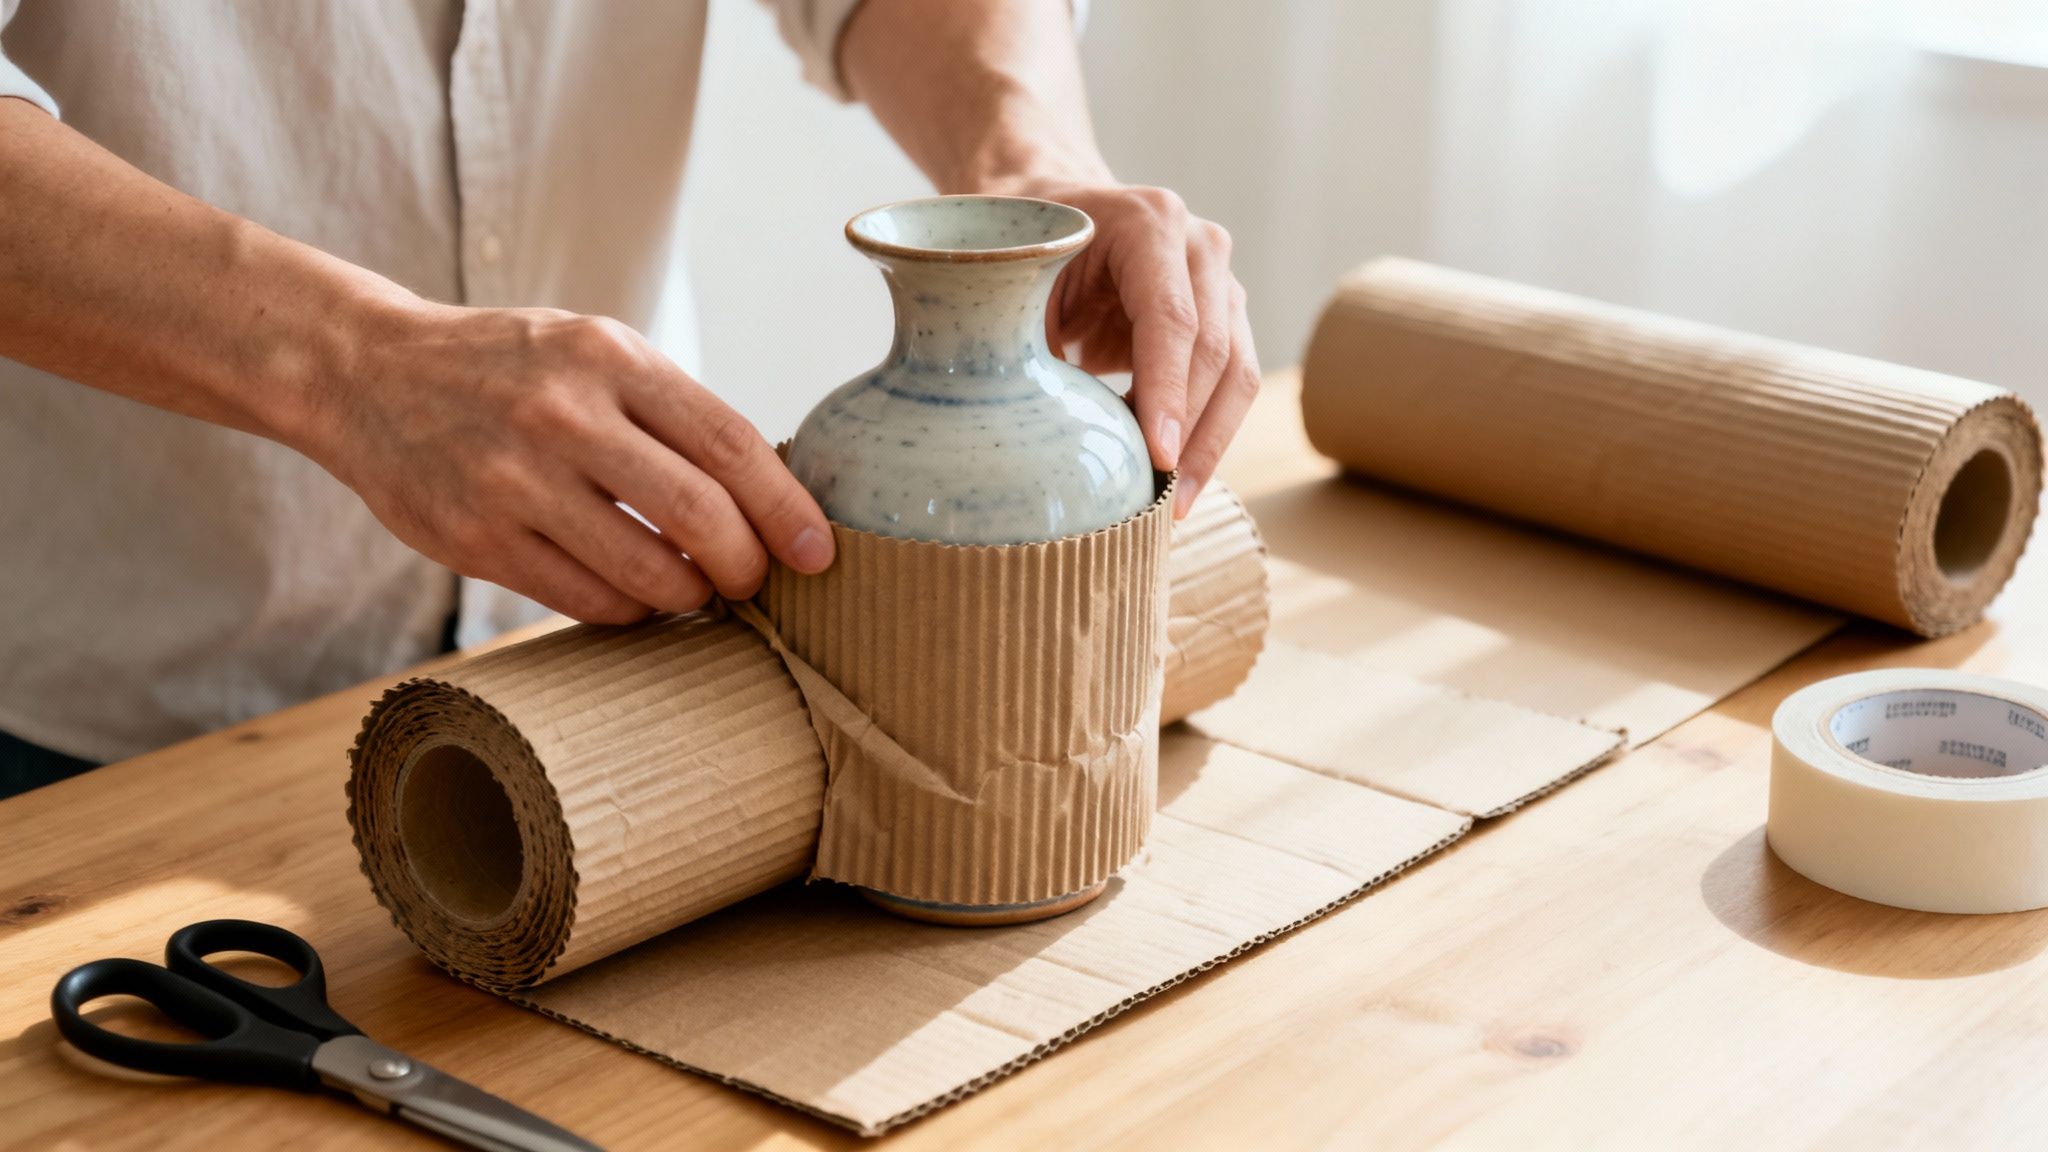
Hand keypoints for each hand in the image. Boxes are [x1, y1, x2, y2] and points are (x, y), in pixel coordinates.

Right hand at [302, 301, 835, 624]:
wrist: (367, 373)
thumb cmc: (509, 369)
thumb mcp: (593, 351)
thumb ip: (671, 412)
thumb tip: (770, 497)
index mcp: (609, 358)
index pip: (729, 442)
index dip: (785, 508)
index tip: (818, 552)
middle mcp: (564, 416)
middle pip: (698, 516)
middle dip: (745, 565)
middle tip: (753, 580)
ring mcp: (515, 481)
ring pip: (646, 573)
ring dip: (688, 595)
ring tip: (691, 586)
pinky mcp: (477, 539)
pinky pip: (586, 601)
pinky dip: (628, 610)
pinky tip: (631, 594)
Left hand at [1005, 179, 1259, 517]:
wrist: (1051, 212)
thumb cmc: (1024, 247)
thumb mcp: (1010, 284)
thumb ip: (1025, 342)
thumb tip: (1037, 429)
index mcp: (1148, 223)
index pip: (1172, 320)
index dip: (1168, 393)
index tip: (1157, 458)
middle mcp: (1199, 248)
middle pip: (1216, 353)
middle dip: (1194, 434)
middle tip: (1164, 502)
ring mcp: (1220, 282)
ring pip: (1238, 374)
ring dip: (1209, 444)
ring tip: (1173, 504)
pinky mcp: (1223, 319)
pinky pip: (1229, 384)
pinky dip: (1204, 434)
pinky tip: (1173, 478)